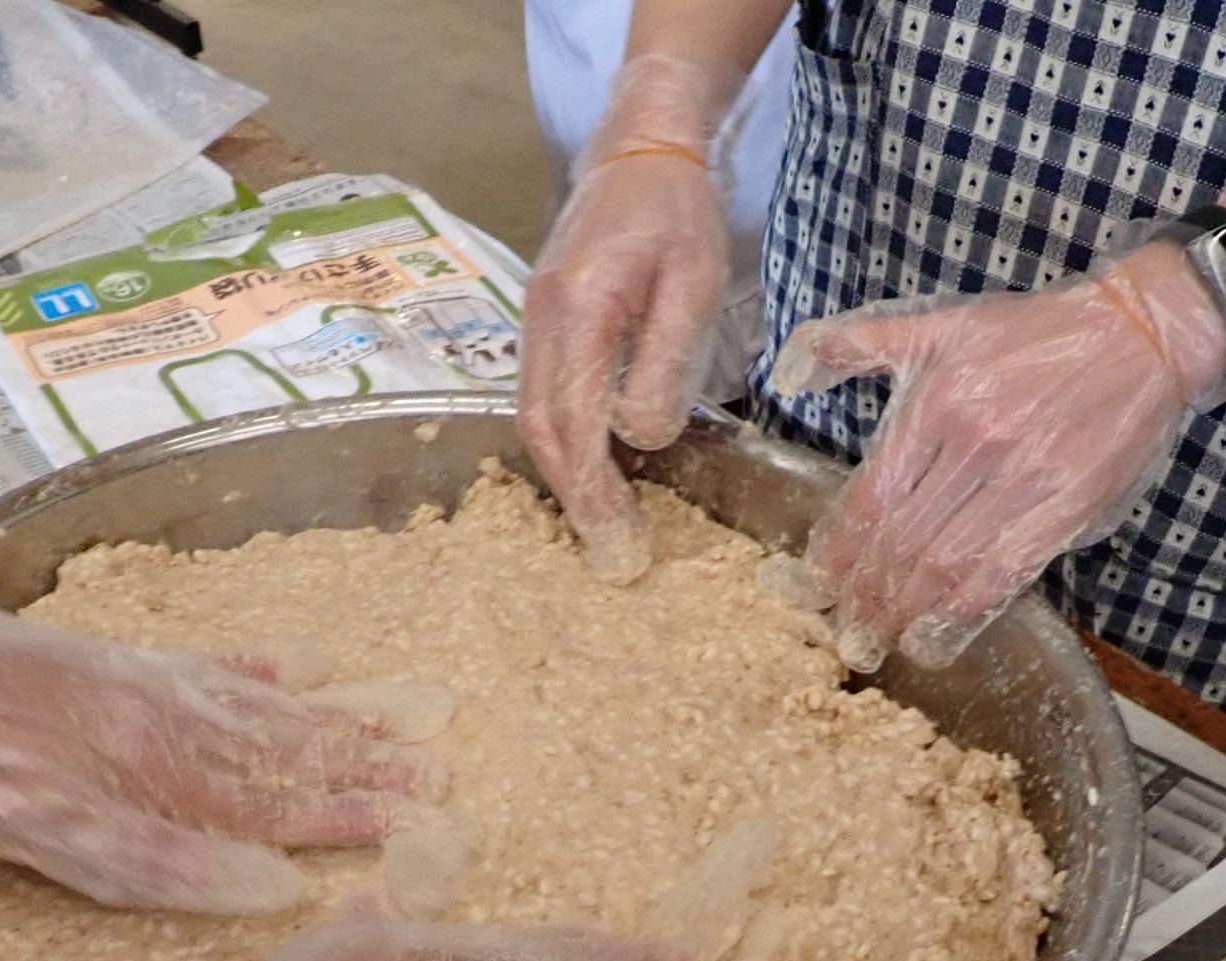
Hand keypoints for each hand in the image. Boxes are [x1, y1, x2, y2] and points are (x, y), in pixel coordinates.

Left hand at [0, 553, 442, 915]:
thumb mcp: (65, 840)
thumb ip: (169, 863)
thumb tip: (275, 886)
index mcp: (171, 782)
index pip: (284, 805)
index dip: (353, 813)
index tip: (421, 814)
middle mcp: (178, 731)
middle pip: (290, 750)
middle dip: (366, 760)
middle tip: (439, 759)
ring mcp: (152, 693)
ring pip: (264, 707)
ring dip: (334, 712)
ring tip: (399, 706)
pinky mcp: (117, 667)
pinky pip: (206, 667)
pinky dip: (258, 667)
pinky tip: (300, 661)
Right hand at [518, 52, 736, 583]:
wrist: (639, 148)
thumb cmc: (676, 213)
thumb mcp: (692, 284)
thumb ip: (665, 362)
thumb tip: (642, 435)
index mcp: (578, 308)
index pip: (572, 417)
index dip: (590, 484)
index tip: (614, 533)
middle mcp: (540, 318)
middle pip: (539, 427)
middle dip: (570, 493)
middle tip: (609, 547)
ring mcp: (533, 319)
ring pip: (533, 415)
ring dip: (564, 472)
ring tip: (602, 518)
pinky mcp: (541, 321)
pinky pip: (540, 393)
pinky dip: (562, 438)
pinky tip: (594, 464)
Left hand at [771, 241, 1225, 668]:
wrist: (1142, 333)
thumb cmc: (1037, 334)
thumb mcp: (943, 323)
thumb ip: (861, 343)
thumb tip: (790, 370)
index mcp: (939, 402)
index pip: (871, 495)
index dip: (839, 549)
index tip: (818, 582)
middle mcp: (975, 443)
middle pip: (901, 540)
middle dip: (864, 593)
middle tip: (844, 628)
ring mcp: (1025, 478)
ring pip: (945, 564)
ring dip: (904, 611)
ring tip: (879, 641)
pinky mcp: (1068, 506)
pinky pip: (1004, 572)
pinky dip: (964, 613)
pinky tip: (935, 637)